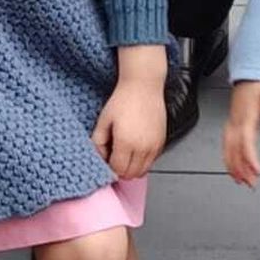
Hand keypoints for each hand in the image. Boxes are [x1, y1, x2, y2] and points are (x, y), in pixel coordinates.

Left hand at [91, 49, 167, 178]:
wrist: (144, 85)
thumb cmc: (123, 99)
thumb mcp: (104, 120)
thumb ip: (98, 142)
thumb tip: (99, 157)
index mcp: (126, 142)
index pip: (118, 169)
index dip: (110, 167)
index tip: (106, 159)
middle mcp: (142, 147)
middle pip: (131, 174)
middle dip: (121, 170)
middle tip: (114, 158)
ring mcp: (154, 146)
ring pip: (143, 171)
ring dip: (133, 167)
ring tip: (125, 153)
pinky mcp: (161, 142)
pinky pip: (152, 161)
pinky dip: (143, 161)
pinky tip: (135, 148)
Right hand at [224, 81, 259, 185]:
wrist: (250, 76)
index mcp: (245, 117)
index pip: (245, 141)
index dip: (249, 158)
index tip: (256, 171)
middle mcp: (235, 123)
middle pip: (234, 150)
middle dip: (240, 168)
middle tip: (250, 183)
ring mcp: (231, 125)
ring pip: (228, 150)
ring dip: (233, 167)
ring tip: (241, 182)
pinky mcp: (231, 126)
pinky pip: (226, 146)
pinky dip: (229, 159)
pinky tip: (233, 168)